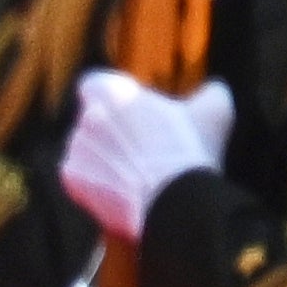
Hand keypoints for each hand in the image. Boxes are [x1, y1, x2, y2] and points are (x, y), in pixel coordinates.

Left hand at [58, 69, 234, 243]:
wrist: (174, 201)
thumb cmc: (191, 149)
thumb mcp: (214, 111)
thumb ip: (210, 93)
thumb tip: (213, 89)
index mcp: (110, 92)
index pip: (95, 85)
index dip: (111, 98)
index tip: (131, 114)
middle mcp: (85, 117)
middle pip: (91, 120)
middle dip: (111, 132)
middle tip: (141, 149)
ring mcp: (75, 151)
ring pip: (86, 150)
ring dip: (103, 159)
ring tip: (136, 174)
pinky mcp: (73, 182)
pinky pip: (82, 179)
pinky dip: (98, 185)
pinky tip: (124, 192)